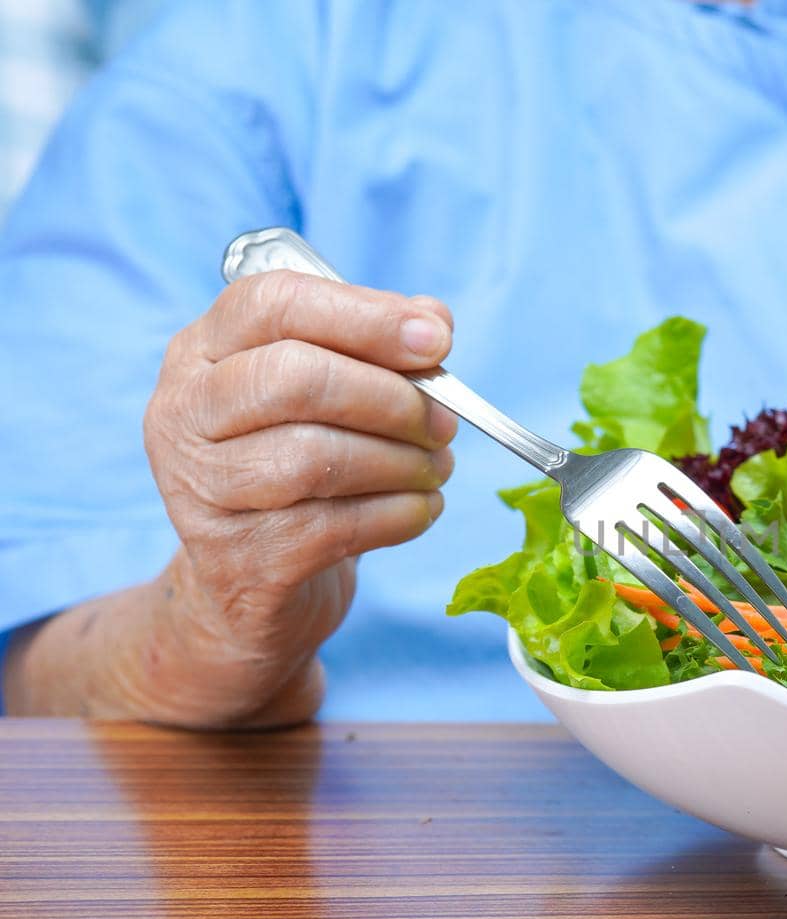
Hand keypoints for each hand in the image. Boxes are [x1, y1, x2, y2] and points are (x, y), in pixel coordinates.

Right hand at [134, 270, 457, 725]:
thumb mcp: (327, 398)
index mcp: (201, 352)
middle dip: (393, 399)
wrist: (249, 588)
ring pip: (316, 458)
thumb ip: (375, 348)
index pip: (274, 303)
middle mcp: (183, 413)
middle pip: (297, 379)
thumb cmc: (297, 469)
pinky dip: (400, 515)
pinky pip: (337, 526)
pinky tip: (422, 508)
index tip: (438, 340)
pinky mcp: (238, 559)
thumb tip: (433, 319)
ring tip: (435, 469)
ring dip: (402, 462)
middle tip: (445, 423)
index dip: (366, 316)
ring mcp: (200, 490)